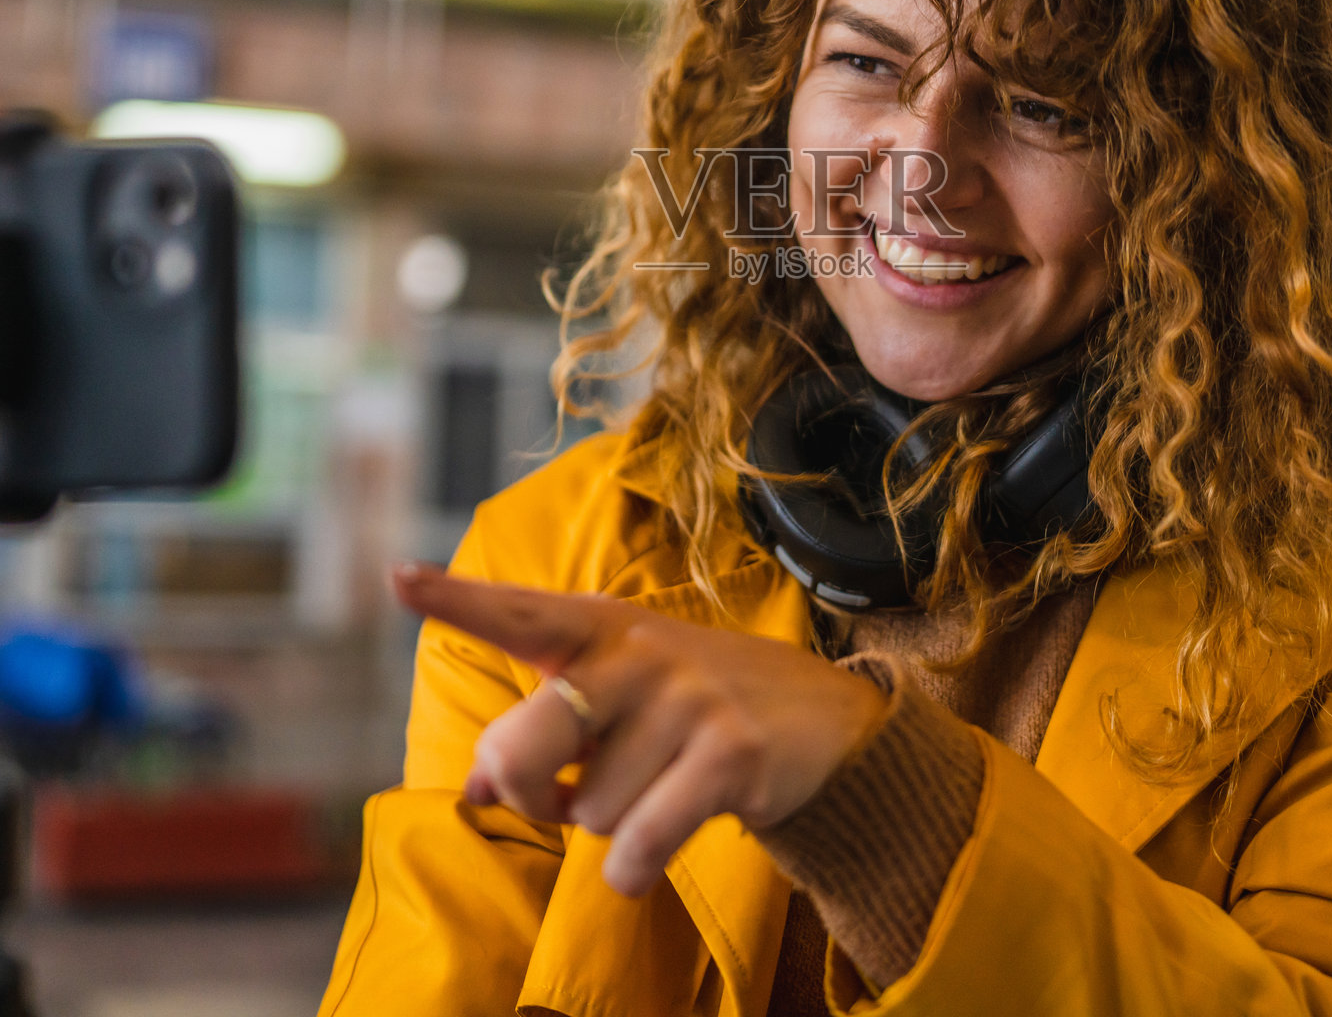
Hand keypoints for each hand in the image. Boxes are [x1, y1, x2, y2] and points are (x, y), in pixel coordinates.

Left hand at [393, 562, 886, 895]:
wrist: (819, 718)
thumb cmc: (692, 709)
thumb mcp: (620, 699)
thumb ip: (543, 731)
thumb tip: (469, 790)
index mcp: (600, 630)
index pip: (517, 613)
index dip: (455, 599)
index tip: (396, 577)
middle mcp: (636, 653)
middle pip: (519, 745)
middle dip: (526, 793)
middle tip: (561, 793)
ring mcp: (684, 699)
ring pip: (585, 813)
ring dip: (609, 826)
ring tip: (656, 788)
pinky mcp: (726, 753)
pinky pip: (637, 847)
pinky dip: (634, 868)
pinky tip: (661, 843)